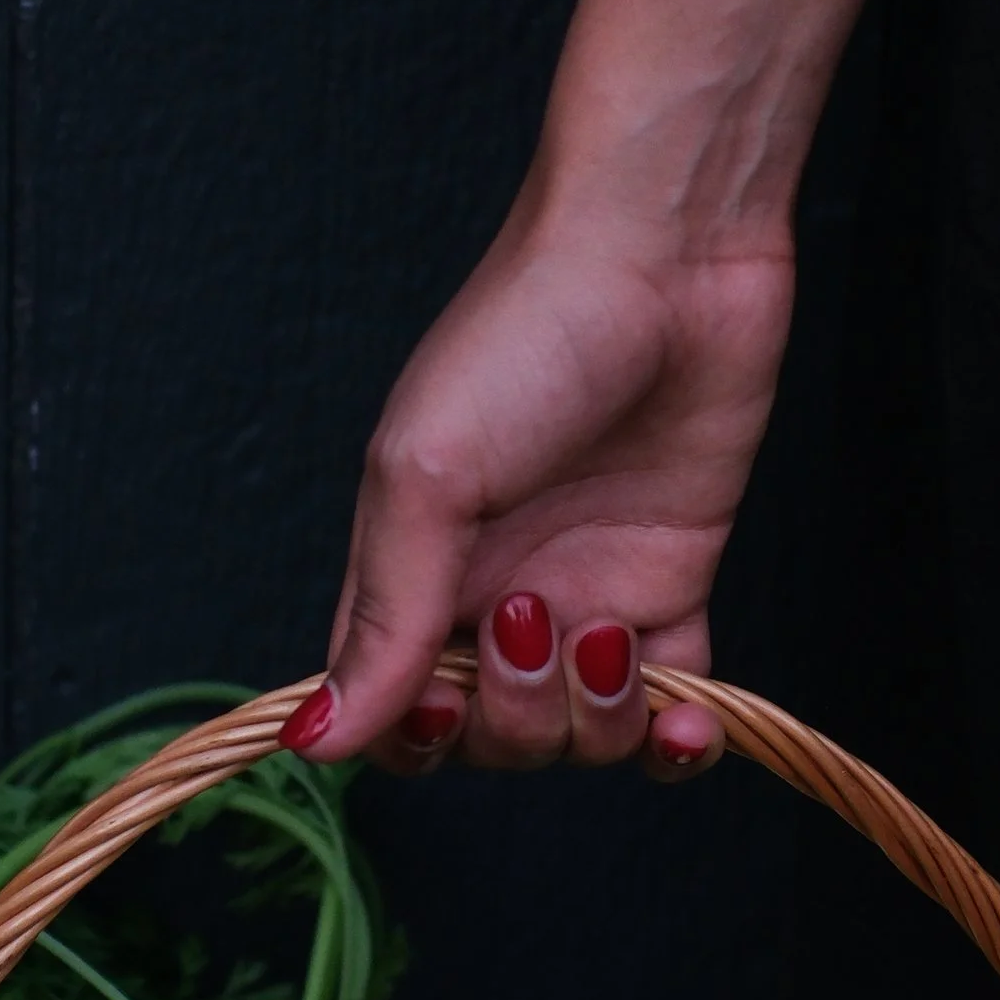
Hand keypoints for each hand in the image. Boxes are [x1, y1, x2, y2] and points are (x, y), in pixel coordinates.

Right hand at [291, 169, 792, 775]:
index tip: (445, 699)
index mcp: (416, 571)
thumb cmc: (525, 335)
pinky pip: (674, 713)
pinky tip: (685, 723)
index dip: (417, 737)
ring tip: (611, 633)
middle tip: (541, 615)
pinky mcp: (673, 584)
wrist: (669, 256)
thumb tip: (314, 742)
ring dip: (598, 721)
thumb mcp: (427, 478)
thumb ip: (385, 619)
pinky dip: (678, 743)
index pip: (392, 710)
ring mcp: (588, 592)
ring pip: (582, 739)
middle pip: (490, 740)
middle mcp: (495, 595)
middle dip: (517, 718)